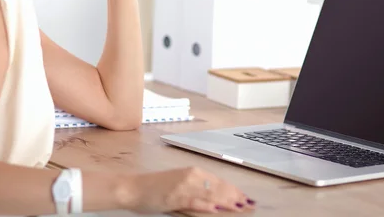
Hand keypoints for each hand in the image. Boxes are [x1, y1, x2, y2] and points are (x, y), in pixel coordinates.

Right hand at [125, 167, 255, 213]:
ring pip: (210, 194)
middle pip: (218, 187)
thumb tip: (216, 202)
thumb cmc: (155, 189)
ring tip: (241, 207)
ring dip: (227, 201)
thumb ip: (197, 193)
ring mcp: (183, 186)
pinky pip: (194, 201)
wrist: (132, 188)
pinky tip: (217, 210)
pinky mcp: (175, 196)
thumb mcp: (179, 187)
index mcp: (193, 172)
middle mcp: (191, 176)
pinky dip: (206, 205)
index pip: (219, 181)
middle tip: (251, 205)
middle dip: (236, 196)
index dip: (234, 190)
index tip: (246, 198)